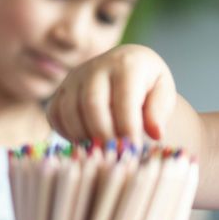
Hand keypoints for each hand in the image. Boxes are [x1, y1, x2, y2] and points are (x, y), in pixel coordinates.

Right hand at [48, 44, 176, 141]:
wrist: (128, 67)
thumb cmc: (149, 85)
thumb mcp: (163, 91)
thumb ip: (159, 111)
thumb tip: (155, 133)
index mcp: (127, 64)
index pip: (123, 98)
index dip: (128, 127)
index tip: (133, 149)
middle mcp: (97, 67)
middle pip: (92, 104)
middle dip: (104, 135)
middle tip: (116, 155)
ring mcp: (75, 77)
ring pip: (69, 110)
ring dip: (85, 137)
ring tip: (102, 153)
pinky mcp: (61, 90)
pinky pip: (55, 114)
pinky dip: (67, 133)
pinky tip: (86, 143)